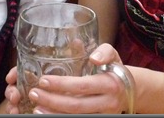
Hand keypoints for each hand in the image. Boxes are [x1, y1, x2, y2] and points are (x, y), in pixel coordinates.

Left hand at [7, 43, 132, 113]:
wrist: (130, 89)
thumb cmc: (115, 69)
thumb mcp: (113, 55)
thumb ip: (104, 52)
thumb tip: (94, 57)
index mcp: (109, 84)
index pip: (82, 86)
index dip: (61, 85)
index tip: (43, 80)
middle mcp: (107, 103)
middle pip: (76, 106)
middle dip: (52, 101)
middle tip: (34, 94)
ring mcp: (103, 115)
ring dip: (53, 115)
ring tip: (36, 109)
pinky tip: (48, 115)